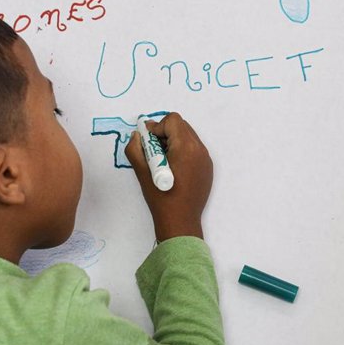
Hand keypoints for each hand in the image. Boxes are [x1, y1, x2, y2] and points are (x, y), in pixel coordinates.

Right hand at [125, 112, 212, 241]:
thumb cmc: (161, 200)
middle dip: (165, 133)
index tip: (147, 142)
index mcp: (186, 148)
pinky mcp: (207, 168)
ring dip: (173, 141)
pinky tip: (172, 168)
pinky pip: (194, 149)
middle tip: (152, 150)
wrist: (181, 223)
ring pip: (188, 136)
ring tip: (161, 160)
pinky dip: (182, 151)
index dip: (157, 127)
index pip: (172, 121)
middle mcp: (200, 150)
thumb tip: (137, 135)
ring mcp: (206, 159)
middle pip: (181, 126)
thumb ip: (136, 150)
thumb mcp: (143, 174)